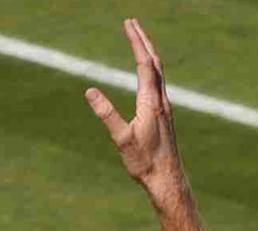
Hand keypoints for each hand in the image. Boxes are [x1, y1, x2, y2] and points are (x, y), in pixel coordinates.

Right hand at [85, 19, 187, 200]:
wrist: (168, 180)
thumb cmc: (145, 163)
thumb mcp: (121, 138)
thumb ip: (106, 114)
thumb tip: (90, 91)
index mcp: (151, 102)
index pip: (144, 63)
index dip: (136, 41)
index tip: (128, 24)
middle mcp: (161, 100)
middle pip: (154, 62)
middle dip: (143, 40)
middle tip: (132, 22)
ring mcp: (165, 107)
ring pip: (158, 72)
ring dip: (148, 53)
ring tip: (139, 40)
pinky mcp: (165, 115)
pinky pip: (158, 83)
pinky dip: (151, 68)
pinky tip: (147, 73)